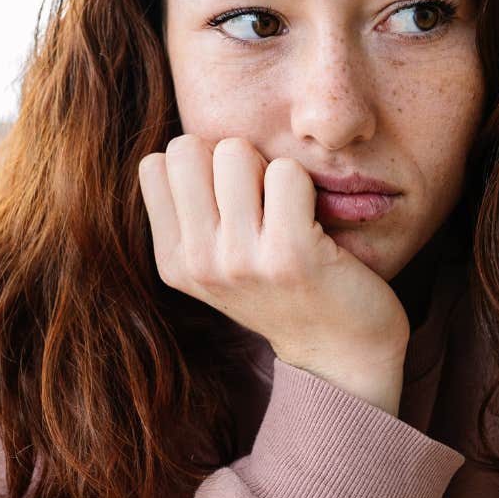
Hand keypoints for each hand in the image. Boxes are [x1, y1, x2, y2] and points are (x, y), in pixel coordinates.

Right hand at [139, 135, 408, 414]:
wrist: (340, 350)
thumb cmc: (283, 290)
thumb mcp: (217, 263)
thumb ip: (192, 212)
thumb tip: (183, 147)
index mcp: (174, 262)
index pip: (158, 164)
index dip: (200, 164)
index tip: (231, 198)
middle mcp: (198, 263)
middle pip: (188, 148)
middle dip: (229, 158)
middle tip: (261, 196)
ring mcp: (240, 261)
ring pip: (234, 150)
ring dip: (268, 167)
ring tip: (285, 208)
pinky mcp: (289, 255)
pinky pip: (287, 172)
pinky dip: (305, 183)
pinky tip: (312, 220)